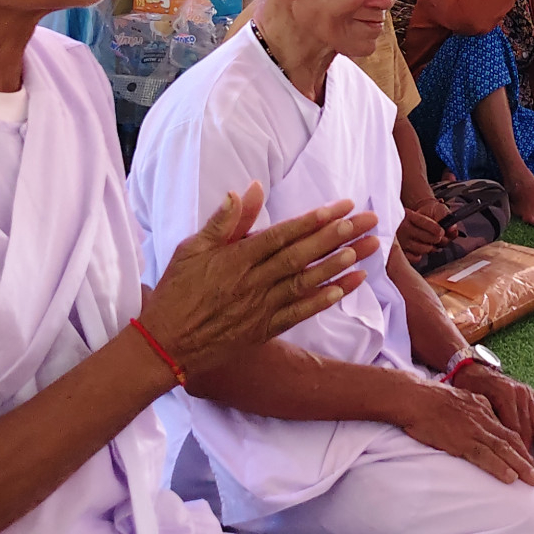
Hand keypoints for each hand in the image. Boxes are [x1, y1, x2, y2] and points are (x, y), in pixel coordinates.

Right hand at [142, 186, 378, 386]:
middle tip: (369, 221)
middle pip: (303, 255)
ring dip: (340, 264)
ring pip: (307, 282)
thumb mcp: (191, 249)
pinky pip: (299, 313)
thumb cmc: (176, 292)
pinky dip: (323, 300)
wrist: (164, 345)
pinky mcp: (263, 329)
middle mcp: (253, 281)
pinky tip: (346, 287)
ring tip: (368, 249)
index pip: (284, 234)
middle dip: (338, 236)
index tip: (342, 207)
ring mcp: (260, 307)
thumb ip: (224, 221)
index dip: (315, 220)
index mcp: (236, 258)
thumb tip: (248, 189)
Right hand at [396, 203, 448, 265]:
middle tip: (438, 237)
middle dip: (437, 239)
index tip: (441, 231)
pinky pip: (415, 257)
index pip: (427, 223)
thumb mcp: (416, 210)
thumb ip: (439, 217)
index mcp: (409, 216)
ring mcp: (401, 241)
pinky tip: (419, 249)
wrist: (390, 220)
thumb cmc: (407, 216)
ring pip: (424, 248)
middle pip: (428, 237)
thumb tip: (453, 229)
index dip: (438, 229)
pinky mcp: (399, 251)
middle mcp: (404, 228)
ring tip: (429, 243)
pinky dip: (420, 255)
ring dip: (430, 247)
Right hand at [399, 378, 533, 484]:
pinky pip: (484, 456)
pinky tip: (510, 478)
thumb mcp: (462, 398)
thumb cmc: (432, 399)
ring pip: (503, 449)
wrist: (416, 397)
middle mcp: (483, 419)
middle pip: (511, 440)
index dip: (521, 445)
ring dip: (520, 466)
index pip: (508, 429)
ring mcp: (473, 430)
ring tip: (533, 481)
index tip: (530, 460)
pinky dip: (499, 467)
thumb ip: (476, 407)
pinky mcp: (461, 441)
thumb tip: (485, 415)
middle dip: (527, 459)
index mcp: (483, 408)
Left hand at [452, 362, 533, 471]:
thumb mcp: (471, 404)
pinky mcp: (533, 393)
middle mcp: (519, 394)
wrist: (472, 368)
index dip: (514, 452)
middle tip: (531, 476)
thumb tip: (489, 449)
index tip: (516, 472)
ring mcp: (528, 393)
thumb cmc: (467, 389)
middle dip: (529, 454)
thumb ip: (484, 421)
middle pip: (526, 429)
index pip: (511, 430)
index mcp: (503, 395)